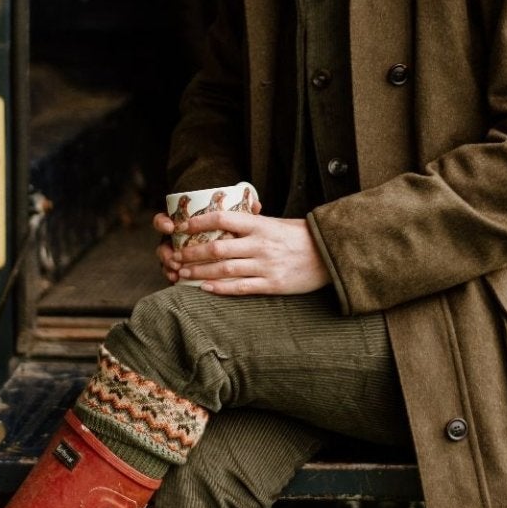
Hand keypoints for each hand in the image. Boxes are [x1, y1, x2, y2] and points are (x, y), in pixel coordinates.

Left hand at [153, 209, 330, 295]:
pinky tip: (205, 289)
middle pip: (218, 248)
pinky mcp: (272, 284)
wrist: (331, 254)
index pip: (223, 218)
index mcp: (261, 224)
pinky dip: (221, 288)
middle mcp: (261, 244)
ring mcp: (266, 265)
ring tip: (182, 274)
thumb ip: (252, 223)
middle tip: (175, 257)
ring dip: (200, 272)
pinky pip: (241, 287)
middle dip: (192, 253)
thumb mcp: (277, 223)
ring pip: (225, 269)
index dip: (198, 222)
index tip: (181, 226)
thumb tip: (226, 220)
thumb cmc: (302, 236)